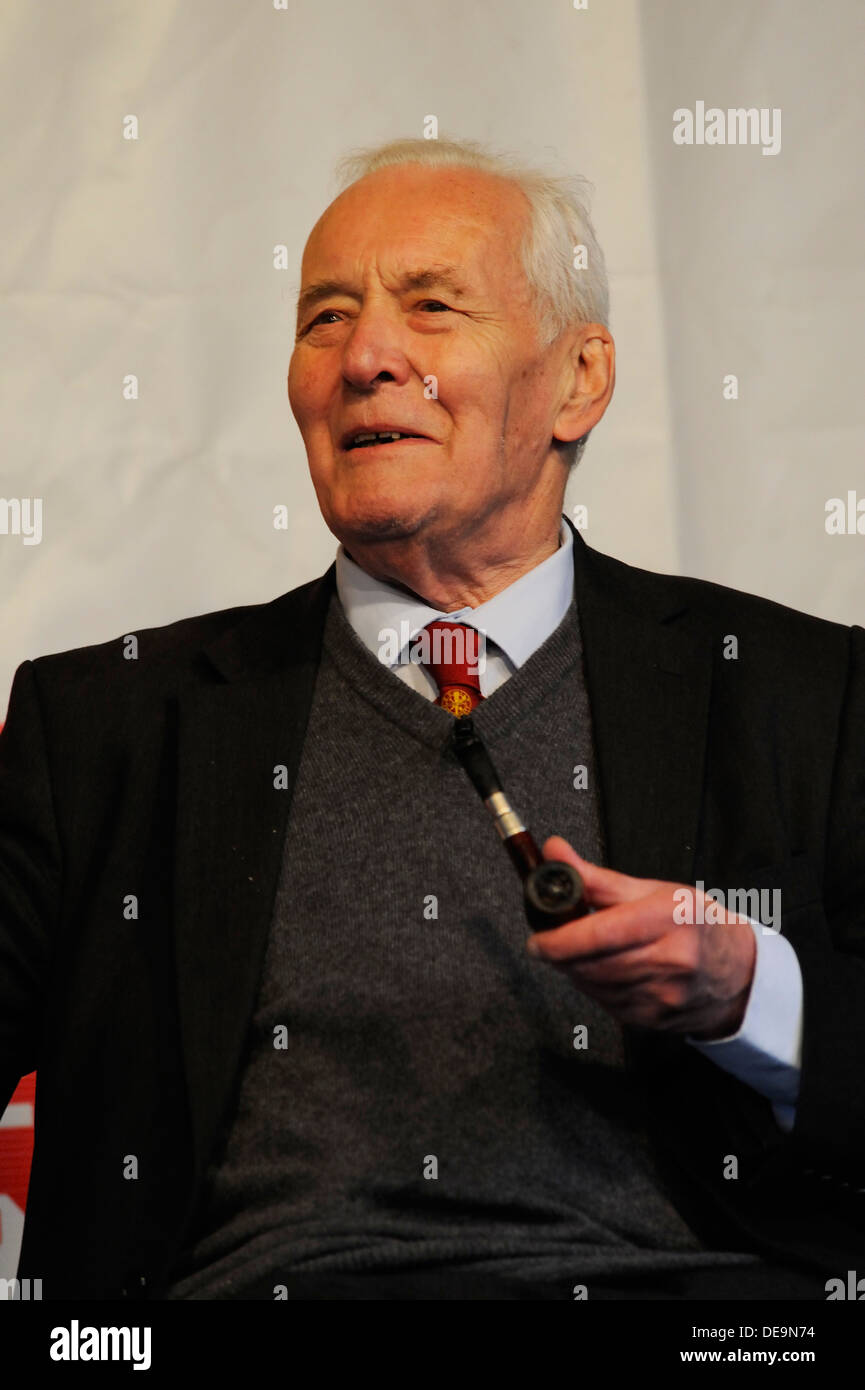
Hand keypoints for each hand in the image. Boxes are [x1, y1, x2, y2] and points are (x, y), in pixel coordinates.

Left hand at [526, 836, 756, 1039]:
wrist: (737, 972)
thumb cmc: (694, 923)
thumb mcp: (651, 890)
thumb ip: (595, 877)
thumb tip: (554, 853)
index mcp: (668, 917)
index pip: (600, 934)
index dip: (560, 940)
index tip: (537, 939)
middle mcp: (669, 958)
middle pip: (591, 964)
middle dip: (561, 954)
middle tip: (552, 941)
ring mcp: (663, 994)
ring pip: (594, 986)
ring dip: (575, 970)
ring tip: (582, 951)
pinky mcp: (654, 1019)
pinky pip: (606, 1004)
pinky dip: (594, 987)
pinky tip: (603, 971)